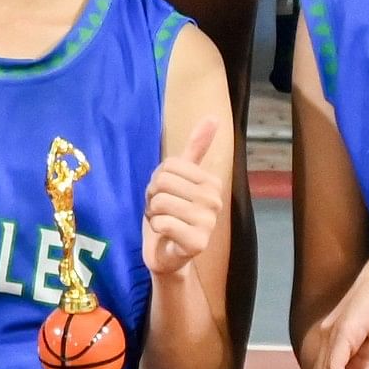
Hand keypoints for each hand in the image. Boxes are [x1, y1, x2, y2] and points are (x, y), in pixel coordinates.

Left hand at [140, 122, 220, 277]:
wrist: (166, 252)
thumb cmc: (171, 213)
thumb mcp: (178, 177)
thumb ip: (196, 148)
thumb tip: (214, 117)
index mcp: (212, 182)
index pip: (169, 165)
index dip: (158, 180)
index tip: (166, 194)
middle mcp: (215, 201)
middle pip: (163, 182)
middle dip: (153, 197)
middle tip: (162, 210)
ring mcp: (208, 223)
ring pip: (161, 202)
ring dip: (154, 213)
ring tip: (163, 222)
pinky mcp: (198, 243)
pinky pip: (163, 223)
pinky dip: (156, 228)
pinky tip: (166, 235)